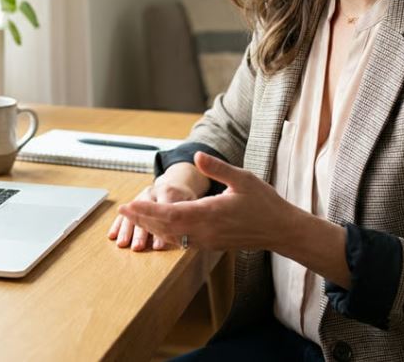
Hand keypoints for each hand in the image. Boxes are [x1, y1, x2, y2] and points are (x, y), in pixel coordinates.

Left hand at [117, 152, 299, 251]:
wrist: (280, 230)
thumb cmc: (264, 203)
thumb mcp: (243, 179)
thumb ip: (218, 168)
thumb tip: (196, 157)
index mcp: (209, 214)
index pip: (170, 214)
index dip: (147, 210)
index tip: (129, 205)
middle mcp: (205, 231)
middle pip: (165, 228)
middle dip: (142, 219)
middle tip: (122, 211)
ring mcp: (207, 241)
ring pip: (172, 236)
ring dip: (151, 227)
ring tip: (134, 218)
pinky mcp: (210, 245)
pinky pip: (182, 241)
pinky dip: (166, 234)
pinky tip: (158, 227)